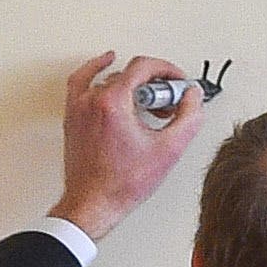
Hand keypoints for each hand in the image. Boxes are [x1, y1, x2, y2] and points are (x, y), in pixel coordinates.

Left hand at [47, 52, 207, 241]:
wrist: (94, 202)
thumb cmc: (122, 183)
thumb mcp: (169, 150)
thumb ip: (189, 117)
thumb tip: (194, 97)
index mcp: (113, 102)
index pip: (144, 67)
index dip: (167, 70)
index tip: (178, 81)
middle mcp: (92, 100)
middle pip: (129, 73)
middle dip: (155, 84)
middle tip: (169, 102)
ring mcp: (79, 106)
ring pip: (110, 78)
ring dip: (133, 84)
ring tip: (149, 102)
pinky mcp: (73, 115)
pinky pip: (82, 81)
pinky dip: (96, 69)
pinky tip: (106, 64)